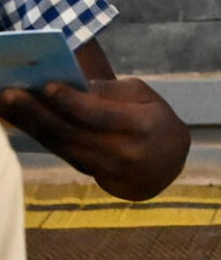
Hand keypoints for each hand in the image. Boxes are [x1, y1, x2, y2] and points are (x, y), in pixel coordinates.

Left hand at [0, 77, 189, 200]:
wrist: (166, 164)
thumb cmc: (156, 120)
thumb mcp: (144, 97)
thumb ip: (110, 93)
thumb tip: (72, 84)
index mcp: (142, 125)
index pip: (101, 114)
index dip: (73, 102)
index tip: (46, 86)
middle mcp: (123, 151)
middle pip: (73, 133)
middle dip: (38, 113)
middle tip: (10, 95)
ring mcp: (106, 168)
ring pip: (61, 146)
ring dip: (30, 125)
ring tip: (6, 106)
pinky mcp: (91, 175)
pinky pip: (62, 153)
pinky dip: (39, 136)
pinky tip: (21, 121)